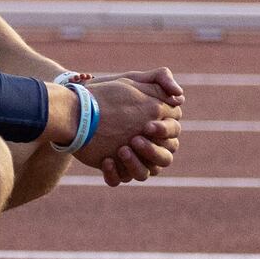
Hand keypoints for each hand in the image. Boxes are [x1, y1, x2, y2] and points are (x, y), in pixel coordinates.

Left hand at [74, 68, 182, 184]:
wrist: (79, 107)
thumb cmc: (109, 93)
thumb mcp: (133, 80)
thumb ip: (161, 79)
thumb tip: (180, 95)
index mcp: (159, 128)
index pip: (173, 134)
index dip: (164, 131)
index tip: (148, 125)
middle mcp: (149, 147)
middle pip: (165, 158)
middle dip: (152, 151)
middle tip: (135, 140)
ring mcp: (131, 160)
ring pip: (144, 174)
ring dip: (135, 164)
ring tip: (121, 150)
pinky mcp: (114, 168)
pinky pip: (119, 179)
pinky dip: (115, 173)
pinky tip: (106, 160)